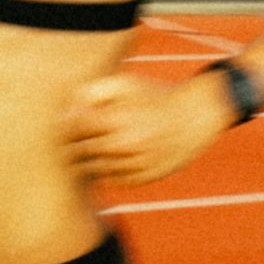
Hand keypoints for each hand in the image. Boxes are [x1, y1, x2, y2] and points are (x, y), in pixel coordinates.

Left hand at [62, 70, 228, 185]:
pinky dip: (106, 172)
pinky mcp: (144, 178)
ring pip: (93, 170)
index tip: (73, 120)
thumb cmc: (155, 96)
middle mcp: (124, 146)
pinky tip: (111, 158)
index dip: (67, 125)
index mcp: (116, 120)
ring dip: (86, 160)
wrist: (196, 115)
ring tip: (92, 147)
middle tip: (77, 136)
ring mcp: (135, 165)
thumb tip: (68, 112)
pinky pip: (112, 180)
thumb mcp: (125, 83)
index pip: (72, 130)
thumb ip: (92, 93)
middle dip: (73, 143)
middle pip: (79, 152)